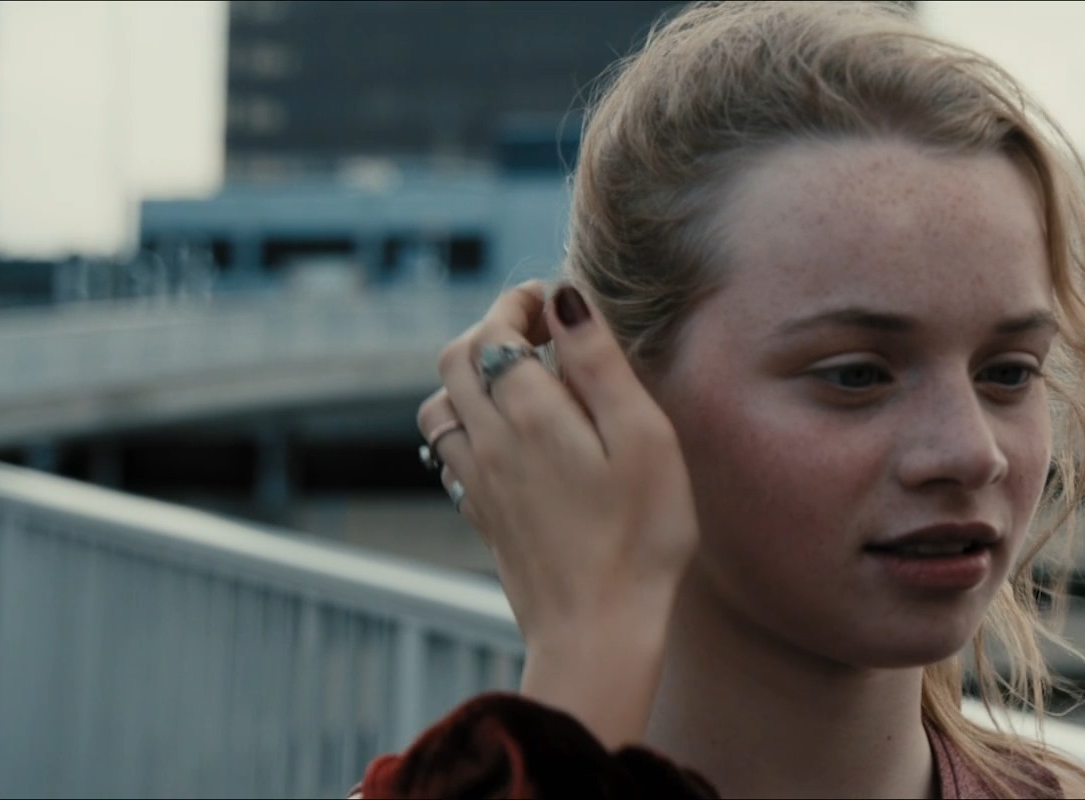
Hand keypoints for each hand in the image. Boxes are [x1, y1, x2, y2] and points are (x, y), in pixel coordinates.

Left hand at [417, 279, 697, 746]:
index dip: (520, 301)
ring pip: (441, 405)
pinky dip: (468, 423)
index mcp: (529, 412)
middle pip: (455, 359)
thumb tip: (567, 297)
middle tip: (540, 329)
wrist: (598, 632)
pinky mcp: (483, 516)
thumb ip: (600, 363)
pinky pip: (449, 452)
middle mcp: (489, 441)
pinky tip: (509, 438)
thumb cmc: (639, 537)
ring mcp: (479, 482)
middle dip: (491, 327)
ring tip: (521, 379)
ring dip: (471, 375)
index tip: (553, 300)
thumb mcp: (644, 439)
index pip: (497, 329)